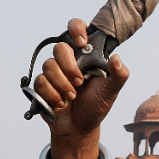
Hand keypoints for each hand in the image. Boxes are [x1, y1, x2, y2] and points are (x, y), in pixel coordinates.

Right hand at [33, 18, 130, 158]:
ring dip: (61, 84)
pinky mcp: (41, 85)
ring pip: (48, 65)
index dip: (76, 29)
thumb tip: (117, 58)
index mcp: (85, 56)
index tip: (82, 42)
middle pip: (59, 48)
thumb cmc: (96, 106)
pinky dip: (51, 94)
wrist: (79, 129)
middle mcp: (68, 61)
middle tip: (80, 82)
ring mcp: (53, 73)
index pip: (76, 29)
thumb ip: (119, 75)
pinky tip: (60, 103)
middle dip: (69, 67)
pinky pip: (40, 81)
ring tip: (72, 97)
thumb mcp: (111, 91)